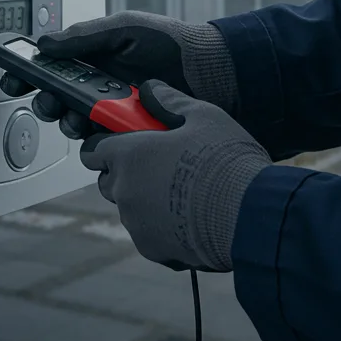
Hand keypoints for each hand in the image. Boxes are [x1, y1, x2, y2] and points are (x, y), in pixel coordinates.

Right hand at [0, 11, 237, 138]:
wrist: (213, 73)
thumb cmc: (172, 44)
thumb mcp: (125, 28)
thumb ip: (85, 35)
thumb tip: (46, 42)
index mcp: (93, 58)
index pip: (50, 66)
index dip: (27, 72)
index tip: (11, 76)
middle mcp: (99, 87)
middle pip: (56, 99)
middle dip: (44, 101)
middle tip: (46, 100)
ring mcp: (112, 112)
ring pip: (74, 124)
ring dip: (66, 121)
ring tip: (74, 116)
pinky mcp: (127, 135)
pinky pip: (100, 144)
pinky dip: (95, 140)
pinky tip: (101, 131)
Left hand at [79, 80, 270, 271]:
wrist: (247, 215)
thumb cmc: (224, 161)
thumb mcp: (203, 116)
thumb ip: (169, 102)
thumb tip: (151, 91)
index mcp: (128, 156)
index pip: (92, 151)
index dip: (106, 145)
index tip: (124, 142)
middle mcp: (124, 191)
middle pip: (109, 181)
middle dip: (127, 173)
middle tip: (160, 165)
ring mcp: (136, 223)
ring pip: (131, 209)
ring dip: (146, 200)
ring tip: (183, 193)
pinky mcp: (152, 249)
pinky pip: (149, 233)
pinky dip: (162, 226)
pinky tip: (191, 217)